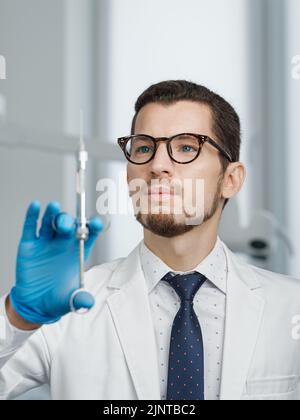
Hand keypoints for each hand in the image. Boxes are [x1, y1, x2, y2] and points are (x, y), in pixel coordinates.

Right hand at [9, 201, 102, 324]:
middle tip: (67, 224)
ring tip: (54, 207)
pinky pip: (31, 227)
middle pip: (69, 226)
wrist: (35, 304)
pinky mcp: (30, 245)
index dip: (92, 227)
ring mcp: (46, 242)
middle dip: (69, 223)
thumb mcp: (71, 301)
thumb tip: (88, 303)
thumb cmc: (57, 298)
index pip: (88, 235)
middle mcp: (63, 244)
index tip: (95, 223)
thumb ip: (80, 300)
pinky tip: (35, 206)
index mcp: (77, 253)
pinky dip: (33, 215)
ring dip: (53, 214)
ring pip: (51, 223)